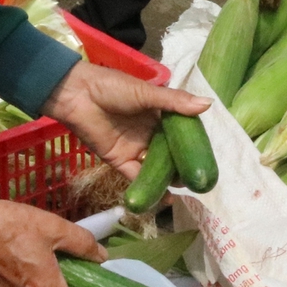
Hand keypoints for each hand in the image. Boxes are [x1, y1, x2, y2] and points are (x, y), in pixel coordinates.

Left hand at [41, 61, 208, 177]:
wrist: (78, 95)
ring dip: (169, 179)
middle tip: (198, 179)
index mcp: (160, 115)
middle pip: (171, 153)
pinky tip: (163, 198)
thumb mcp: (147, 93)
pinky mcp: (120, 161)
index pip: (182, 133)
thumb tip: (208, 105)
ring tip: (184, 189)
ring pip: (157, 168)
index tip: (207, 158)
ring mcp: (136, 148)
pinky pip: (137, 178)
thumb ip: (175, 102)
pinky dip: (149, 189)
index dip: (194, 145)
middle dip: (183, 166)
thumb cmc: (113, 88)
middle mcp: (151, 133)